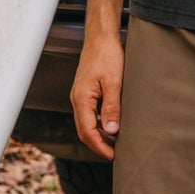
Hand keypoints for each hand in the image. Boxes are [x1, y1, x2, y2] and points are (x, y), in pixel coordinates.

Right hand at [72, 31, 125, 158]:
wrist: (101, 37)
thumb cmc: (107, 55)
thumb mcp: (114, 82)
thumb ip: (112, 107)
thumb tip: (111, 131)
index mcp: (81, 99)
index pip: (87, 131)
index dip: (100, 146)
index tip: (113, 156)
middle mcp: (78, 99)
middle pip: (85, 130)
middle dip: (99, 145)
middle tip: (116, 154)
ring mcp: (81, 96)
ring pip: (87, 123)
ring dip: (100, 135)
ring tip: (117, 143)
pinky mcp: (87, 92)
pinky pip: (90, 114)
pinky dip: (100, 124)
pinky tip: (113, 125)